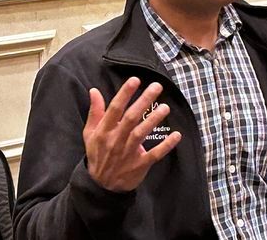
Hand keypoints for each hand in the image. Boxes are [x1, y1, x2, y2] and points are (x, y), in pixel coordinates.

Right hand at [83, 77, 181, 191]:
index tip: (135, 80)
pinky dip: (166, 145)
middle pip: (130, 118)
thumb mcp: (90, 134)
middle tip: (157, 86)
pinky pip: (154, 154)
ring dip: (154, 120)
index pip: (114, 109)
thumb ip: (95, 112)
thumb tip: (94, 91)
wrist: (101, 186)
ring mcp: (128, 153)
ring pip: (142, 134)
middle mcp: (116, 140)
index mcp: (104, 131)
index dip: (125, 94)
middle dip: (144, 101)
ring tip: (165, 107)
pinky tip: (176, 135)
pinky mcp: (140, 165)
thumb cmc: (97, 154)